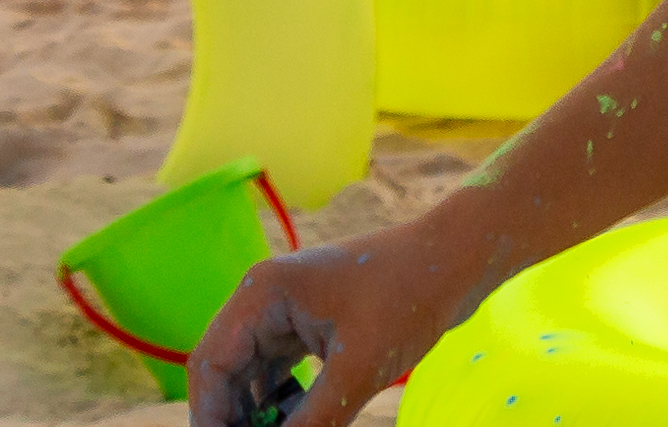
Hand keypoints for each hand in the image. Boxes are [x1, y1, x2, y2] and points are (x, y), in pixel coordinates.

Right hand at [186, 218, 481, 426]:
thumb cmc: (409, 298)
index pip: (210, 364)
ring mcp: (289, 310)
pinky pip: (280, 371)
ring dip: (259, 414)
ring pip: (253, 375)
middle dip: (235, 418)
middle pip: (227, 371)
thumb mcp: (358, 370)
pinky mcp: (312, 323)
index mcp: (262, 294)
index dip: (209, 418)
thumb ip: (313, 422)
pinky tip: (302, 424)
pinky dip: (285, 403)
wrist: (457, 257)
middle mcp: (265, 298)